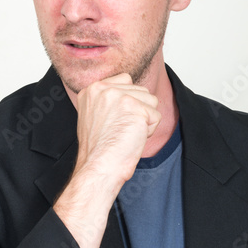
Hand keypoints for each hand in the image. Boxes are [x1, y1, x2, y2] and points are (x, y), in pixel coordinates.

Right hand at [53, 73, 160, 247]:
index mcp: (91, 89)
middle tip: (119, 130)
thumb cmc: (98, 149)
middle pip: (141, 90)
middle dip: (138, 112)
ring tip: (126, 134)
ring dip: (145, 120)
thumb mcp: (95, 115)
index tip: (116, 120)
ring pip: (151, 101)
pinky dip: (149, 131)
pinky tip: (132, 139)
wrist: (98, 167)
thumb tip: (132, 91)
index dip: (129, 101)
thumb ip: (109, 100)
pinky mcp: (135, 108)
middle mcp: (104, 89)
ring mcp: (120, 97)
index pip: (125, 80)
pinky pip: (156, 116)